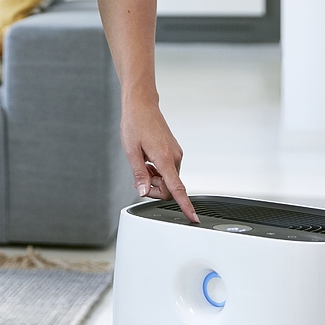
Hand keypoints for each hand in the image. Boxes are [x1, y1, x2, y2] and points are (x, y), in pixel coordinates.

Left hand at [121, 100, 196, 221]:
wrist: (142, 106)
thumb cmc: (135, 124)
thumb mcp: (131, 152)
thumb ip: (139, 174)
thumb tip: (143, 192)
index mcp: (164, 158)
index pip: (177, 188)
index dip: (185, 205)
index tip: (193, 218)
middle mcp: (175, 157)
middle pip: (169, 187)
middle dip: (154, 187)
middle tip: (140, 176)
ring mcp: (176, 154)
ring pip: (168, 180)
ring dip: (155, 178)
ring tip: (143, 162)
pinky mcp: (174, 152)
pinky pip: (168, 171)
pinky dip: (158, 171)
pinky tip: (148, 160)